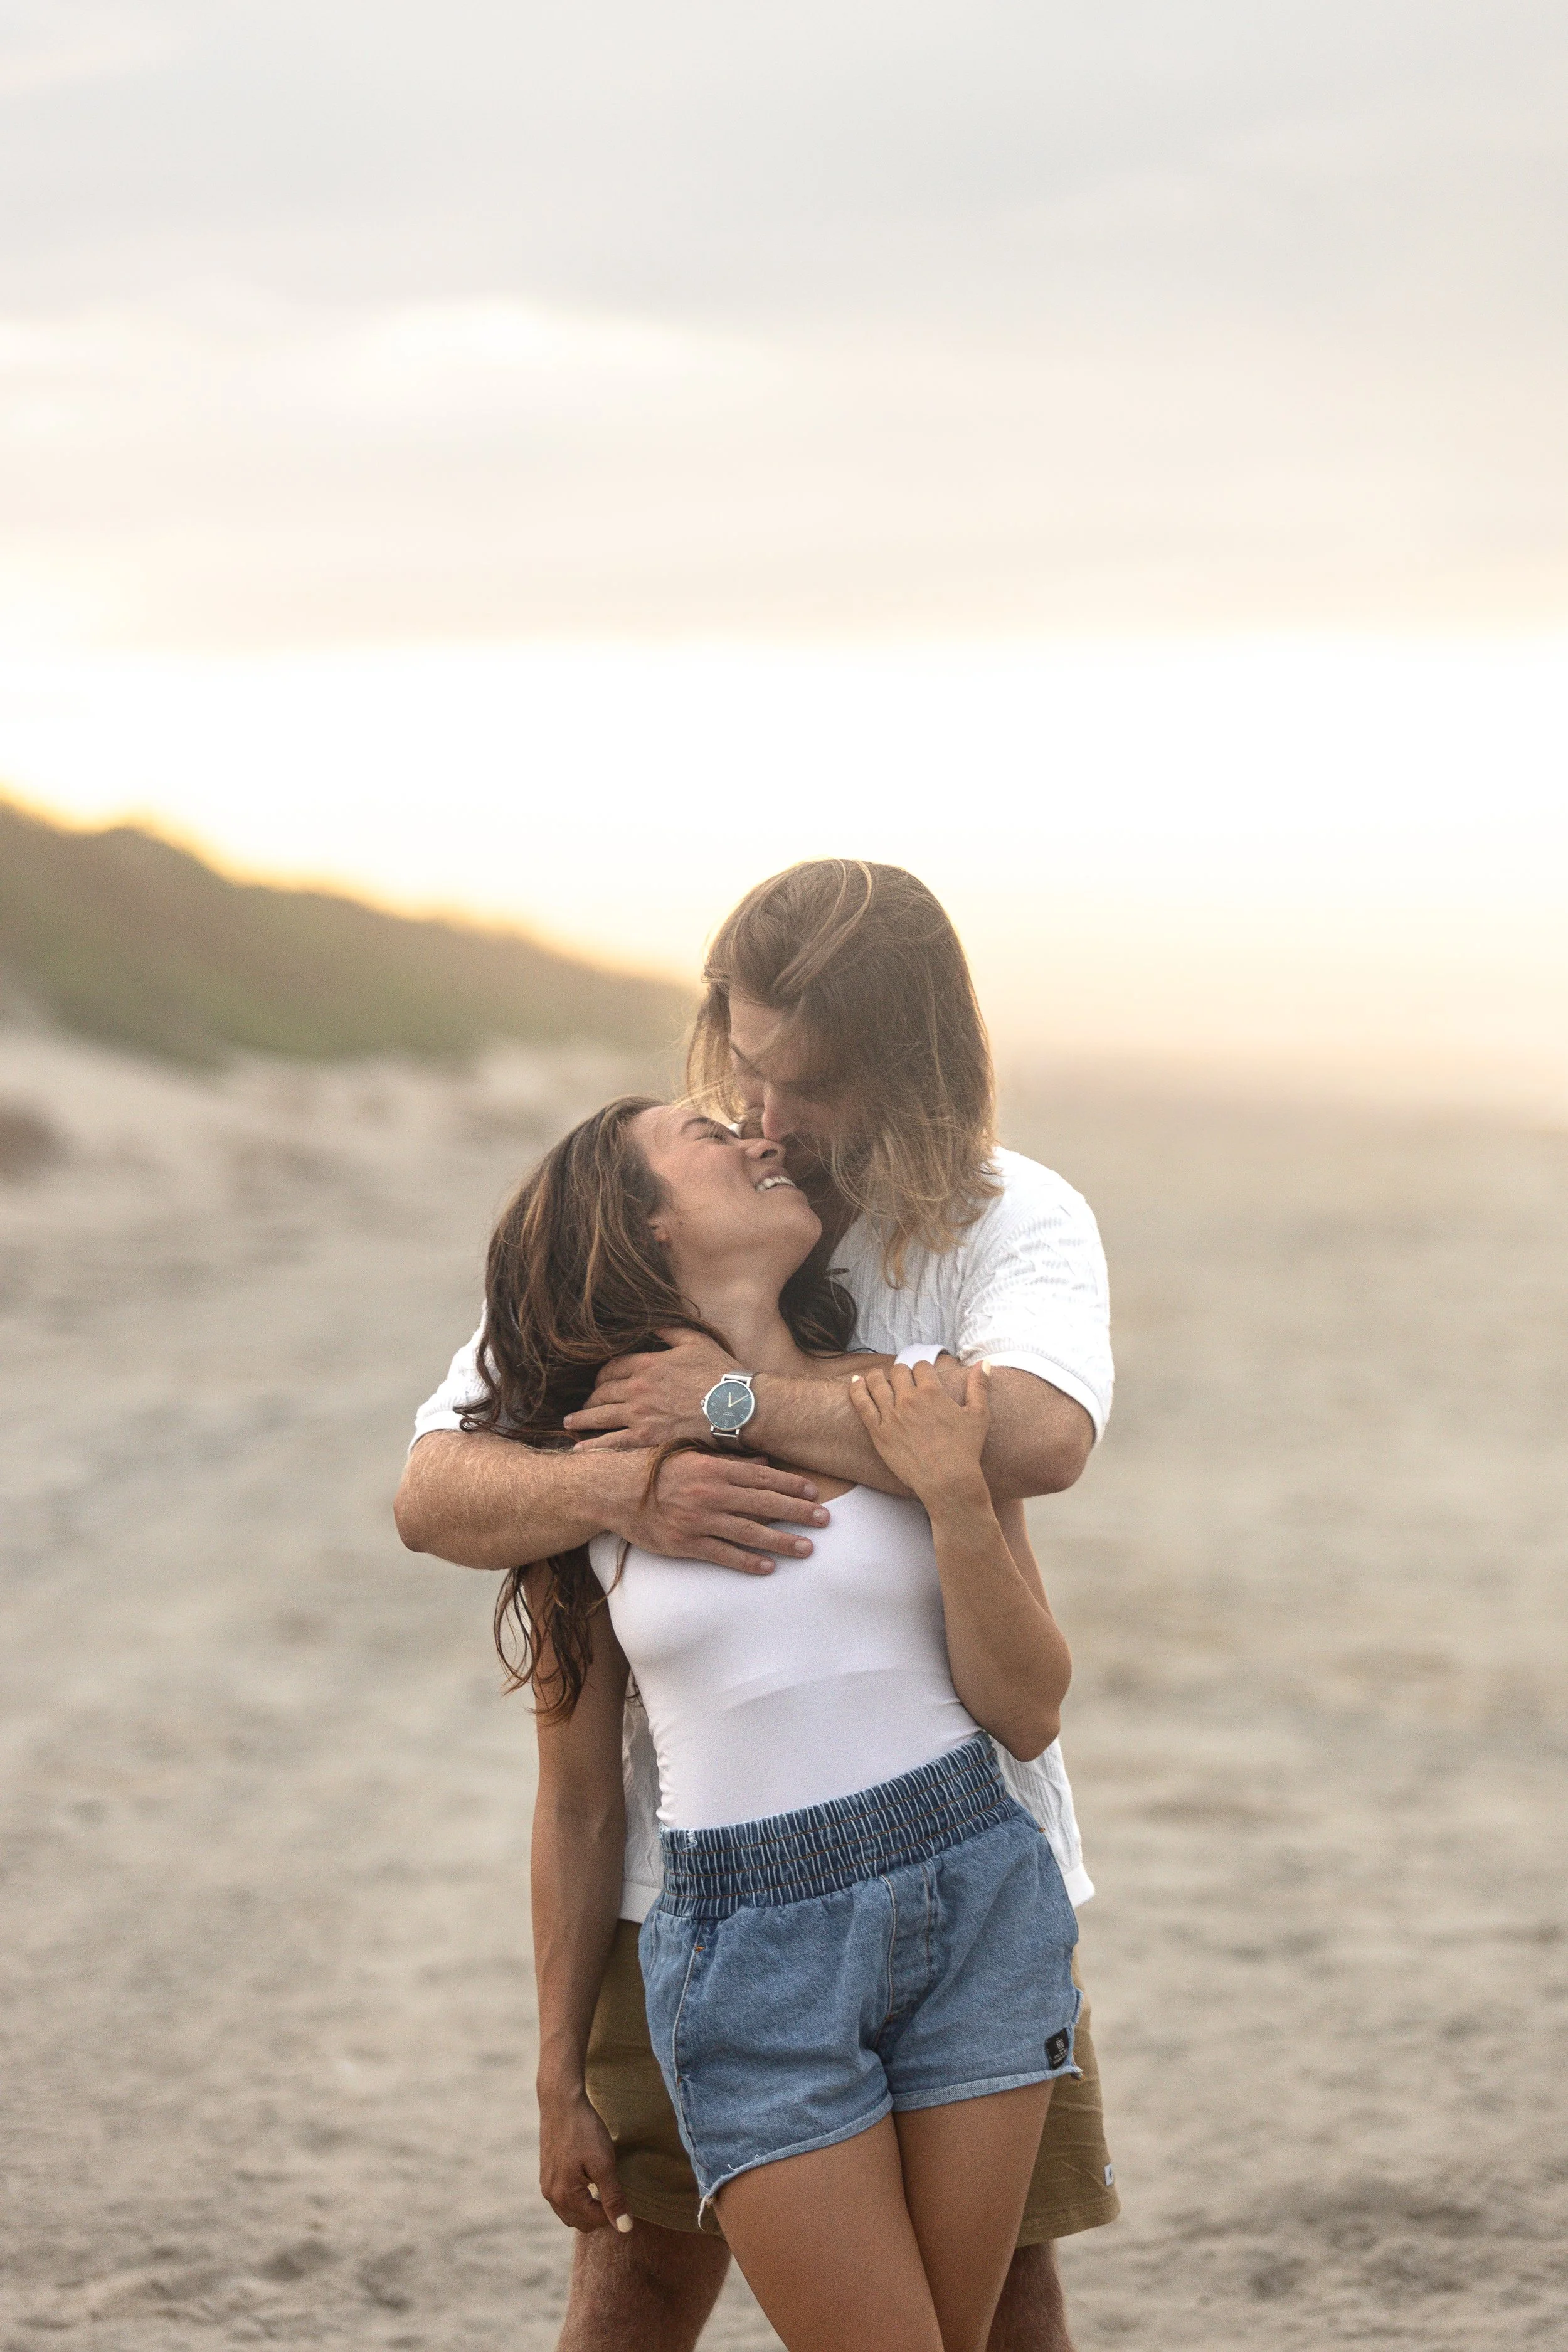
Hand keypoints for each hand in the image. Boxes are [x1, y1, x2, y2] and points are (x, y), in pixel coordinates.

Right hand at [538, 2085, 634, 2234]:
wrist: (561, 2102)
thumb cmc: (584, 2130)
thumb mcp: (604, 2164)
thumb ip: (613, 2198)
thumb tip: (624, 2228)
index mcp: (564, 2196)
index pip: (595, 2222)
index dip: (614, 2212)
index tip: (625, 2192)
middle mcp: (551, 2195)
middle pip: (581, 2223)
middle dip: (600, 2213)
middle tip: (614, 2190)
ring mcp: (546, 2185)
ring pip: (570, 2214)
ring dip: (588, 2207)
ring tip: (602, 2185)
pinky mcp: (546, 2174)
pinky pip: (562, 2200)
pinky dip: (577, 2198)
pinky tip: (588, 2180)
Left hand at [564, 1328, 734, 1449]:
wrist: (734, 1406)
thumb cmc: (718, 1373)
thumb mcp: (695, 1341)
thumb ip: (669, 1331)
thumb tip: (652, 1322)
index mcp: (647, 1363)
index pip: (612, 1368)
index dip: (602, 1375)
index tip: (599, 1382)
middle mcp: (637, 1388)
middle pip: (602, 1392)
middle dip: (591, 1397)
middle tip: (584, 1404)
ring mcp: (640, 1414)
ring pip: (601, 1415)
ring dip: (582, 1419)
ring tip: (570, 1423)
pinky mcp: (646, 1437)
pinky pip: (612, 1442)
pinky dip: (593, 1445)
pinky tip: (579, 1449)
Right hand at [613, 1447, 828, 1575]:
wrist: (613, 1491)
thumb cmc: (653, 1469)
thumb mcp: (690, 1455)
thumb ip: (728, 1460)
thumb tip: (762, 1461)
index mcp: (712, 1468)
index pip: (761, 1477)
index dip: (790, 1485)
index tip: (814, 1491)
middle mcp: (710, 1493)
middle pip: (764, 1504)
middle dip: (797, 1512)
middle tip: (825, 1519)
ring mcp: (699, 1520)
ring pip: (750, 1533)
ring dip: (782, 1542)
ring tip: (808, 1548)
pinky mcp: (686, 1544)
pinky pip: (723, 1555)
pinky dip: (747, 1562)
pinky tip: (768, 1568)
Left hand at [848, 1358, 991, 1511]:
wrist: (947, 1481)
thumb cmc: (965, 1450)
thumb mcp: (979, 1415)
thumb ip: (980, 1386)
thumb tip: (985, 1363)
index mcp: (932, 1392)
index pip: (921, 1366)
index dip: (922, 1369)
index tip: (922, 1374)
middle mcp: (909, 1399)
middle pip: (899, 1372)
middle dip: (902, 1372)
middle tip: (903, 1379)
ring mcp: (891, 1415)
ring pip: (877, 1383)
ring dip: (877, 1376)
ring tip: (876, 1375)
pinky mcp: (878, 1432)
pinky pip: (862, 1405)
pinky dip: (857, 1390)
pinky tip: (856, 1382)